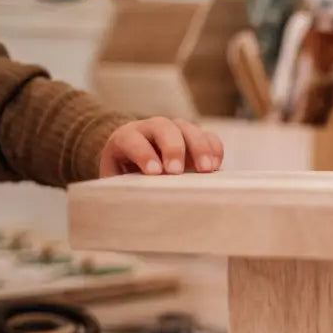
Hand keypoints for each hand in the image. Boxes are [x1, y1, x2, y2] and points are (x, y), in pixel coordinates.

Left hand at [99, 118, 223, 177]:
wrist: (138, 166)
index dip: (143, 153)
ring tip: (205, 170)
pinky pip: (208, 136)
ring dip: (199, 147)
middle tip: (176, 171)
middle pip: (163, 126)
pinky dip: (213, 149)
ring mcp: (175, 130)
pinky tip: (215, 166)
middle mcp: (150, 129)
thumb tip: (134, 206)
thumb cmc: (125, 179)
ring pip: (188, 128)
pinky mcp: (194, 138)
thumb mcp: (117, 183)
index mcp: (125, 138)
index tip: (154, 172)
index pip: (132, 139)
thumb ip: (122, 189)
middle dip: (172, 148)